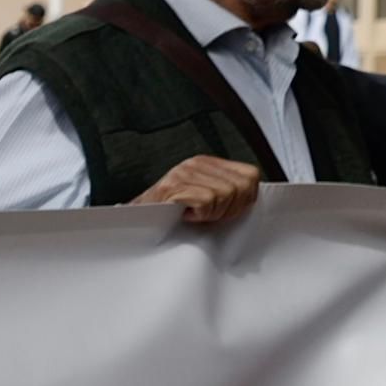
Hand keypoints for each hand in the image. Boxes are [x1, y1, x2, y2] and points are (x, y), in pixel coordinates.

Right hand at [135, 155, 266, 228]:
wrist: (135, 222)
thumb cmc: (169, 216)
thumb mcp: (203, 197)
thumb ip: (226, 192)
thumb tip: (251, 197)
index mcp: (207, 163)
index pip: (251, 176)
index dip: (244, 199)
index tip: (225, 211)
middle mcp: (196, 163)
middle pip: (242, 187)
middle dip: (229, 209)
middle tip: (207, 215)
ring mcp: (184, 173)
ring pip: (226, 195)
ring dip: (212, 214)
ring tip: (194, 215)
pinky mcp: (173, 186)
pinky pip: (207, 201)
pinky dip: (199, 215)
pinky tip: (185, 215)